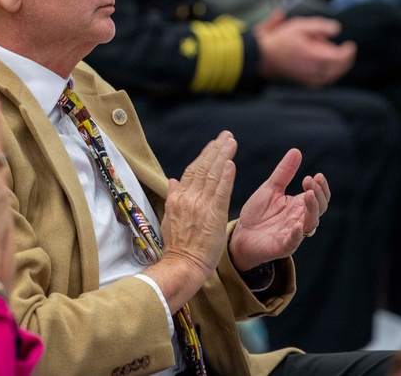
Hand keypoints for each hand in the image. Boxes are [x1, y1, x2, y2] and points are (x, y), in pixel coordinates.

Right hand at [146, 131, 236, 311]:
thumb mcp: (170, 218)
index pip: (192, 170)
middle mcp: (188, 197)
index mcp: (178, 198)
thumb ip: (173, 197)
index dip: (204, 156)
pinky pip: (220, 191)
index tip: (213, 144)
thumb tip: (172, 180)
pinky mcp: (213, 214)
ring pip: (212, 174)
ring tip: (231, 142)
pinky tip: (231, 163)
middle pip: (203, 167)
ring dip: (223, 156)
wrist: (182, 265)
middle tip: (226, 136)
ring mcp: (200, 205)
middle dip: (216, 150)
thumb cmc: (178, 246)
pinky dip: (226, 176)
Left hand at [229, 148, 330, 271]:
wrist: (240, 234)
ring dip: (311, 209)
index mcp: (298, 205)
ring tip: (307, 195)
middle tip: (309, 181)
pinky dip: (297, 235)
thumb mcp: (270, 188)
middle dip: (317, 194)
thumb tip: (296, 151)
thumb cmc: (257, 213)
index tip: (316, 175)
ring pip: (310, 223)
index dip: (320, 187)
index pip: (319, 197)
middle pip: (319, 208)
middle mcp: (299, 219)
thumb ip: (284, 172)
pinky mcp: (282, 246)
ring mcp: (293, 233)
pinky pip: (293, 242)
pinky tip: (298, 226)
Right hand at [255, 12, 355, 86]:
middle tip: (347, 51)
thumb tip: (336, 30)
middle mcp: (314, 70)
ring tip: (338, 59)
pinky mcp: (303, 82)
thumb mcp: (300, 25)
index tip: (350, 45)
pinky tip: (327, 69)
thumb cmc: (280, 40)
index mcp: (315, 56)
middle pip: (339, 69)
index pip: (341, 57)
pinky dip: (329, 76)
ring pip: (332, 77)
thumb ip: (320, 27)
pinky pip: (323, 82)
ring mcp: (309, 78)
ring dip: (339, 69)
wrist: (263, 57)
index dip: (349, 51)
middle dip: (346, 60)